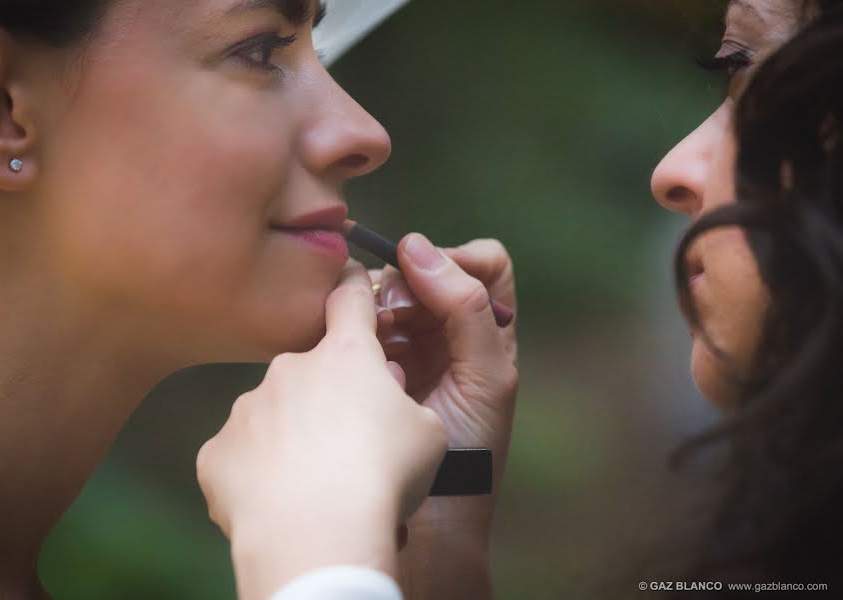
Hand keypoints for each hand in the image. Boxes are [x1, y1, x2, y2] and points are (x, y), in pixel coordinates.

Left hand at [196, 261, 448, 599]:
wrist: (317, 534)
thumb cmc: (384, 476)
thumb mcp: (427, 432)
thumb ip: (403, 401)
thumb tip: (382, 392)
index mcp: (345, 356)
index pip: (351, 299)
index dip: (355, 286)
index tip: (351, 276)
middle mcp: (289, 369)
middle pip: (310, 370)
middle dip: (327, 395)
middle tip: (348, 442)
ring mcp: (248, 409)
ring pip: (273, 414)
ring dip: (292, 437)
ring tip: (315, 484)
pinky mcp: (217, 452)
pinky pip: (240, 457)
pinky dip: (258, 475)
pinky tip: (279, 501)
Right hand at [372, 235, 518, 598]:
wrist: (426, 518)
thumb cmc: (470, 454)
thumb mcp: (488, 377)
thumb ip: (468, 309)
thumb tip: (416, 247)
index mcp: (489, 332)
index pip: (484, 263)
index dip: (456, 259)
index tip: (426, 282)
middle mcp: (450, 333)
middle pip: (426, 273)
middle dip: (407, 289)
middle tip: (392, 324)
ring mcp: (407, 348)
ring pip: (388, 296)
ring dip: (379, 312)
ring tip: (375, 345)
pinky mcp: (369, 365)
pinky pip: (358, 325)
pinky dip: (355, 330)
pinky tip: (355, 354)